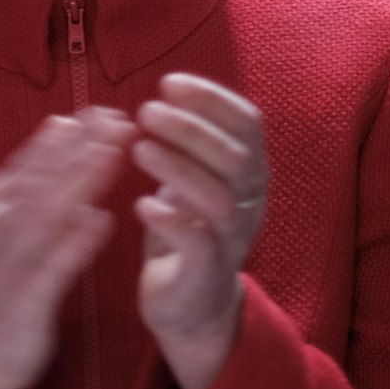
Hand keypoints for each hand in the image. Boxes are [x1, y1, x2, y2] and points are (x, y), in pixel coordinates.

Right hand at [0, 107, 133, 388]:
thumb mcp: (17, 224)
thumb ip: (38, 179)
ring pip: (46, 213)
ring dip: (79, 181)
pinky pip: (51, 267)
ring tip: (112, 154)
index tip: (106, 109)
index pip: (37, 159)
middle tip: (119, 118)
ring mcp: (8, 262)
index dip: (71, 133)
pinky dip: (74, 243)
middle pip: (43, 177)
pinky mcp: (23, 299)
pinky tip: (101, 222)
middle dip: (82, 146)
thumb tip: (66, 127)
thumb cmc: (7, 281)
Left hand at [130, 73, 268, 388]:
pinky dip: (171, 220)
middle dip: (191, 128)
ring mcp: (233, 241)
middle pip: (237, 157)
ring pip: (220, 199)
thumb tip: (169, 90)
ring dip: (178, 168)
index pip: (248, 123)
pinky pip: (200, 245)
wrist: (191, 305)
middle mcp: (250, 203)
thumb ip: (193, 140)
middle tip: (146, 112)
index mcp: (250, 172)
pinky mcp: (207, 275)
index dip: (212, 98)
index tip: (169, 83)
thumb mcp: (197, 176)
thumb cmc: (188, 227)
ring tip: (139, 149)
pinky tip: (142, 204)